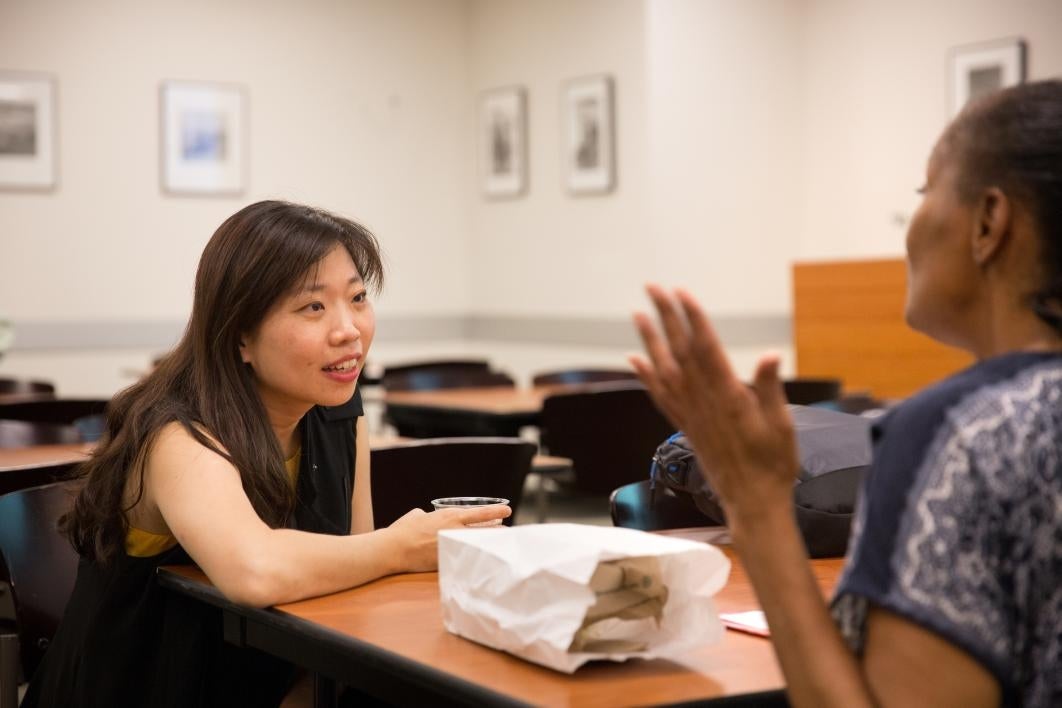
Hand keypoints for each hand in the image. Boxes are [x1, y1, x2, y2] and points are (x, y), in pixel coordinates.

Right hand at [387, 505, 511, 571]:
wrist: (395, 547)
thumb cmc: (404, 529)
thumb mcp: (417, 515)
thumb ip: (427, 515)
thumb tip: (425, 515)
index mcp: (450, 516)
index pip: (480, 513)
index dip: (496, 511)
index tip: (508, 510)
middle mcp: (455, 531)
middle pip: (485, 532)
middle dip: (499, 533)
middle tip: (508, 533)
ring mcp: (453, 547)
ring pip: (478, 547)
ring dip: (488, 547)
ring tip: (499, 548)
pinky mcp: (447, 561)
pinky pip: (465, 560)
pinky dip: (473, 561)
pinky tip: (481, 564)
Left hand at [629, 284, 798, 527]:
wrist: (752, 503)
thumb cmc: (774, 464)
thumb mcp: (782, 425)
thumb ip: (770, 388)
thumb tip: (769, 356)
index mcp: (729, 398)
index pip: (707, 349)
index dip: (693, 320)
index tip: (682, 294)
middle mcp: (703, 402)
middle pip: (680, 352)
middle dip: (666, 317)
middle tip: (653, 288)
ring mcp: (690, 414)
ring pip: (664, 370)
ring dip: (650, 340)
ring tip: (637, 314)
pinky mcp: (685, 426)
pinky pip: (661, 396)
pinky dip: (646, 376)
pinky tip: (636, 359)